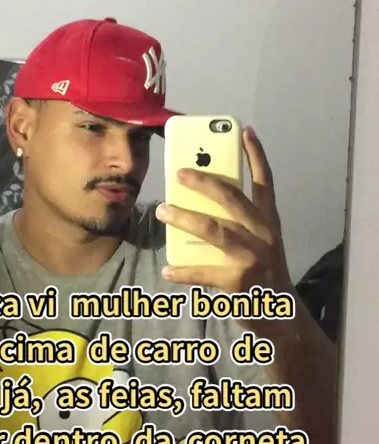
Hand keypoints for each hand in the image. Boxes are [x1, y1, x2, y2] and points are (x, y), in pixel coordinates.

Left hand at [155, 126, 291, 296]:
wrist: (280, 314)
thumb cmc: (262, 270)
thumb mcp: (259, 241)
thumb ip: (237, 221)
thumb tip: (198, 201)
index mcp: (268, 221)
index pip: (265, 181)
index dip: (256, 154)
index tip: (244, 130)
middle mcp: (264, 234)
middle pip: (233, 199)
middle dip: (204, 182)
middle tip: (179, 173)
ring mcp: (253, 257)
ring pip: (214, 230)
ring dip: (186, 219)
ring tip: (163, 211)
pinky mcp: (239, 281)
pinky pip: (204, 273)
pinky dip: (184, 271)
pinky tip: (168, 270)